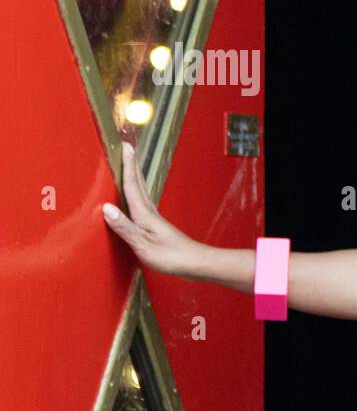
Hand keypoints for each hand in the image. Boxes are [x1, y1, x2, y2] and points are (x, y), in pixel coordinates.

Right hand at [101, 143, 201, 276]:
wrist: (195, 263)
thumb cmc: (171, 257)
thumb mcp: (143, 244)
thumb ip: (124, 227)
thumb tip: (106, 208)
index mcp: (145, 215)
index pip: (132, 186)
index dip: (127, 166)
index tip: (125, 147)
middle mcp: (150, 213)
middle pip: (139, 184)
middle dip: (132, 166)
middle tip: (127, 148)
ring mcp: (155, 219)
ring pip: (142, 192)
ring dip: (135, 177)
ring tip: (129, 166)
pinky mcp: (157, 227)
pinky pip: (143, 203)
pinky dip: (138, 193)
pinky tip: (136, 198)